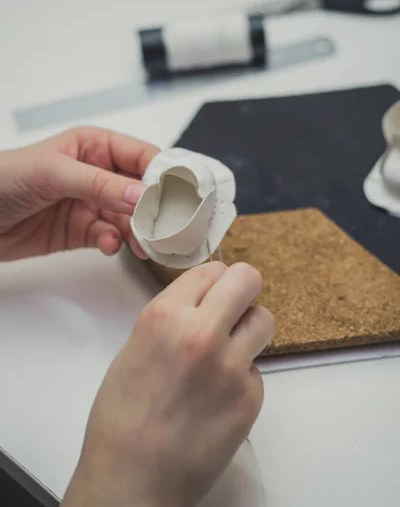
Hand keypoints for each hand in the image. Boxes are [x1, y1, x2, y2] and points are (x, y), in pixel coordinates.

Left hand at [0, 126, 158, 260]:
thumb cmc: (4, 178)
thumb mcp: (54, 173)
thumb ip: (100, 184)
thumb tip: (141, 194)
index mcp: (94, 146)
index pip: (141, 156)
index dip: (163, 174)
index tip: (180, 194)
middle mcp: (97, 173)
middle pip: (140, 190)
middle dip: (154, 208)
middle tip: (167, 226)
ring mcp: (90, 203)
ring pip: (128, 218)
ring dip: (138, 231)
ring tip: (143, 244)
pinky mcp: (81, 230)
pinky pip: (109, 236)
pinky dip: (113, 243)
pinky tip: (108, 245)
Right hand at [62, 262, 274, 506]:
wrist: (132, 478)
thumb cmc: (122, 417)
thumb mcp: (136, 346)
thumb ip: (173, 318)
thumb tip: (204, 304)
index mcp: (164, 315)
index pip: (211, 270)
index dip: (211, 283)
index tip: (210, 294)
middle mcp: (201, 333)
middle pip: (248, 279)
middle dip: (242, 289)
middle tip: (232, 307)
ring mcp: (231, 366)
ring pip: (264, 319)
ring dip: (249, 328)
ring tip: (228, 350)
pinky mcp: (250, 397)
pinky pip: (257, 368)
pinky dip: (242, 375)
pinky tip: (217, 397)